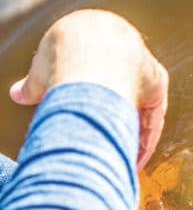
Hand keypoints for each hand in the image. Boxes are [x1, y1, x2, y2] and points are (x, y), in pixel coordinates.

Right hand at [9, 9, 169, 167]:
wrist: (84, 48)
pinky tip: (132, 159)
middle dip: (109, 128)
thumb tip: (19, 93)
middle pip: (118, 99)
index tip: (77, 130)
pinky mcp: (156, 79)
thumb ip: (35, 85)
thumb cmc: (58, 56)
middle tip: (102, 153)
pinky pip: (150, 115)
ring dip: (128, 138)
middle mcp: (122, 54)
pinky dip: (142, 138)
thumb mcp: (41, 72)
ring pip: (137, 109)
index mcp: (95, 45)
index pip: (92, 81)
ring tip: (115, 164)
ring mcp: (141, 65)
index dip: (83, 107)